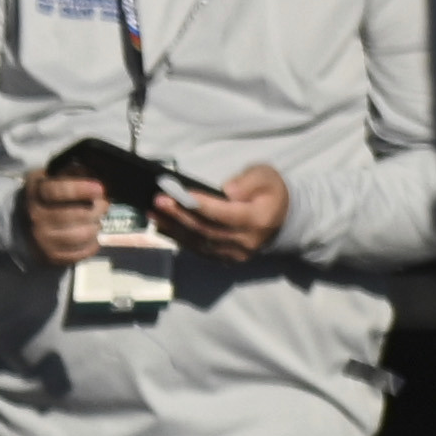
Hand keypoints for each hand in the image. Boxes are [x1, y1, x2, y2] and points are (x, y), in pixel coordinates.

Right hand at [20, 168, 109, 265]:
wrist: (23, 222)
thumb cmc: (49, 194)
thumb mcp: (56, 176)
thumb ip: (75, 173)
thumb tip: (95, 179)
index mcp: (36, 192)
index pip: (56, 191)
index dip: (80, 189)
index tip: (99, 188)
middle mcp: (35, 217)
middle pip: (73, 216)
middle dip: (96, 209)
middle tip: (103, 204)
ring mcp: (41, 239)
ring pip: (80, 236)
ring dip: (95, 227)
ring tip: (96, 221)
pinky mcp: (50, 257)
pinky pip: (79, 253)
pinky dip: (92, 245)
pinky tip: (92, 237)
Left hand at [153, 162, 292, 262]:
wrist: (281, 219)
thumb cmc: (270, 192)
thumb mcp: (265, 176)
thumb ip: (247, 181)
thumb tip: (226, 190)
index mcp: (258, 219)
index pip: (223, 214)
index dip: (199, 204)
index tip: (176, 194)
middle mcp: (245, 241)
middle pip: (206, 229)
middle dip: (179, 215)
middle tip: (158, 201)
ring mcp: (234, 253)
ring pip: (198, 242)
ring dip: (173, 228)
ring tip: (153, 213)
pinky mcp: (225, 259)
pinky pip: (198, 250)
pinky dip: (179, 237)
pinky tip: (163, 226)